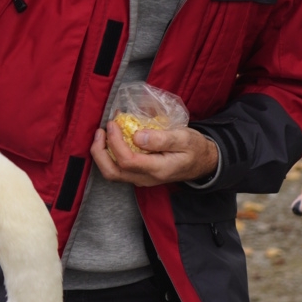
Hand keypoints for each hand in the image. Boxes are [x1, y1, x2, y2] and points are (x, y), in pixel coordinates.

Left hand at [91, 122, 218, 188]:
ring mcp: (140, 178)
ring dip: (102, 153)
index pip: (127, 161)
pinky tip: (113, 137)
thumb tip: (137, 136)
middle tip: (101, 131)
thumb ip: (162, 139)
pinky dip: (110, 153)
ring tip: (103, 133)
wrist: (202, 163)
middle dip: (99, 152)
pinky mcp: (138, 174)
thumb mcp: (184, 138)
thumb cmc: (194, 149)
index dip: (115, 142)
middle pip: (112, 172)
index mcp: (157, 169)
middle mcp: (145, 178)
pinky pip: (118, 168)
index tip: (113, 124)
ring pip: (112, 172)